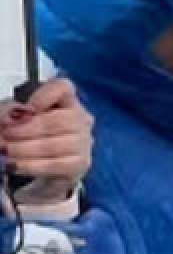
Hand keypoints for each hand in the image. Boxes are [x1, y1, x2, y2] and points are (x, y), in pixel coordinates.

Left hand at [2, 78, 94, 203]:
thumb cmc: (25, 133)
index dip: (44, 96)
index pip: (63, 88)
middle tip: (7, 134)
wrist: (34, 162)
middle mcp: (80, 119)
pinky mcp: (80, 164)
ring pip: (58, 145)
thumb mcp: (11, 117)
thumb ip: (8, 112)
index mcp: (65, 99)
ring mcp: (84, 142)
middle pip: (63, 120)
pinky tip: (15, 165)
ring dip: (25, 149)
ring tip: (5, 151)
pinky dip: (31, 166)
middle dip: (30, 129)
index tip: (25, 109)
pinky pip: (56, 165)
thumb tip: (12, 117)